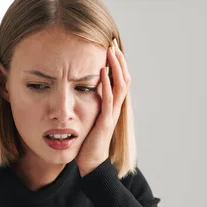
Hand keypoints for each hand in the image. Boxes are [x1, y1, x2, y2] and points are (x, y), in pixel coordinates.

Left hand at [77, 38, 130, 176]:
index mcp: (112, 107)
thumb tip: (82, 92)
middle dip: (119, 60)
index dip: (117, 64)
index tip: (111, 48)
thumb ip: (90, 106)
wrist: (90, 164)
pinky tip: (103, 71)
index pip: (119, 80)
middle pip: (123, 78)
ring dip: (116, 67)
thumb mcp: (89, 119)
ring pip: (120, 86)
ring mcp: (112, 115)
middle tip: (113, 43)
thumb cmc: (87, 143)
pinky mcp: (105, 122)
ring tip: (111, 51)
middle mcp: (115, 109)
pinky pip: (109, 100)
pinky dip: (106, 84)